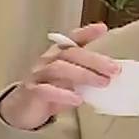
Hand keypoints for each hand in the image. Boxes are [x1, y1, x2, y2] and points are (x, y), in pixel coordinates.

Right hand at [0, 24, 118, 131]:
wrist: (23, 109)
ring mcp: (38, 75)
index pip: (72, 39)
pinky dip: (63, 94)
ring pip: (59, 68)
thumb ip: (87, 73)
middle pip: (70, 53)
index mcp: (58, 54)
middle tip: (114, 69)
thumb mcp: (70, 79)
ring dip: (84, 75)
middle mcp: (47, 60)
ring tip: (102, 82)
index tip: (102, 29)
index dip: (86, 33)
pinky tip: (78, 99)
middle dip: (94, 60)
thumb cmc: (51, 91)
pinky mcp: (32, 92)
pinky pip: (46, 90)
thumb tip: (112, 73)